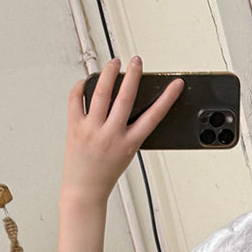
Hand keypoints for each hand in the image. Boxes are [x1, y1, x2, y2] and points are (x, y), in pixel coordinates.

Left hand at [61, 56, 183, 204]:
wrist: (84, 189)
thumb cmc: (105, 174)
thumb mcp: (126, 154)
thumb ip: (129, 131)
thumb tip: (125, 102)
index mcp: (129, 144)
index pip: (153, 116)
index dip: (167, 98)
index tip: (176, 84)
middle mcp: (111, 135)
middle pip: (125, 97)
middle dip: (134, 75)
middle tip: (137, 61)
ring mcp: (92, 130)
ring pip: (101, 93)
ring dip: (109, 73)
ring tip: (114, 63)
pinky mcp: (75, 127)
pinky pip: (76, 99)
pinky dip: (81, 87)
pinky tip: (87, 81)